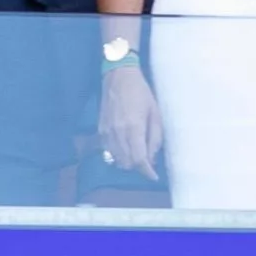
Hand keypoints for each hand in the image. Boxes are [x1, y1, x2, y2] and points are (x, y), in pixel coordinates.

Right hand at [95, 61, 162, 176]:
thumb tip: (152, 158)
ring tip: (139, 155)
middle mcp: (117, 133)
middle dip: (138, 167)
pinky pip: (108, 150)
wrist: (118, 78)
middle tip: (149, 163)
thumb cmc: (142, 93)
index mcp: (133, 128)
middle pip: (126, 162)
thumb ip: (154, 138)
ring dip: (128, 162)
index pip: (138, 159)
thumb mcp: (155, 113)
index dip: (146, 171)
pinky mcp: (100, 130)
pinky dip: (118, 154)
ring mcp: (106, 132)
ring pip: (116, 159)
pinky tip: (127, 148)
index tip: (153, 177)